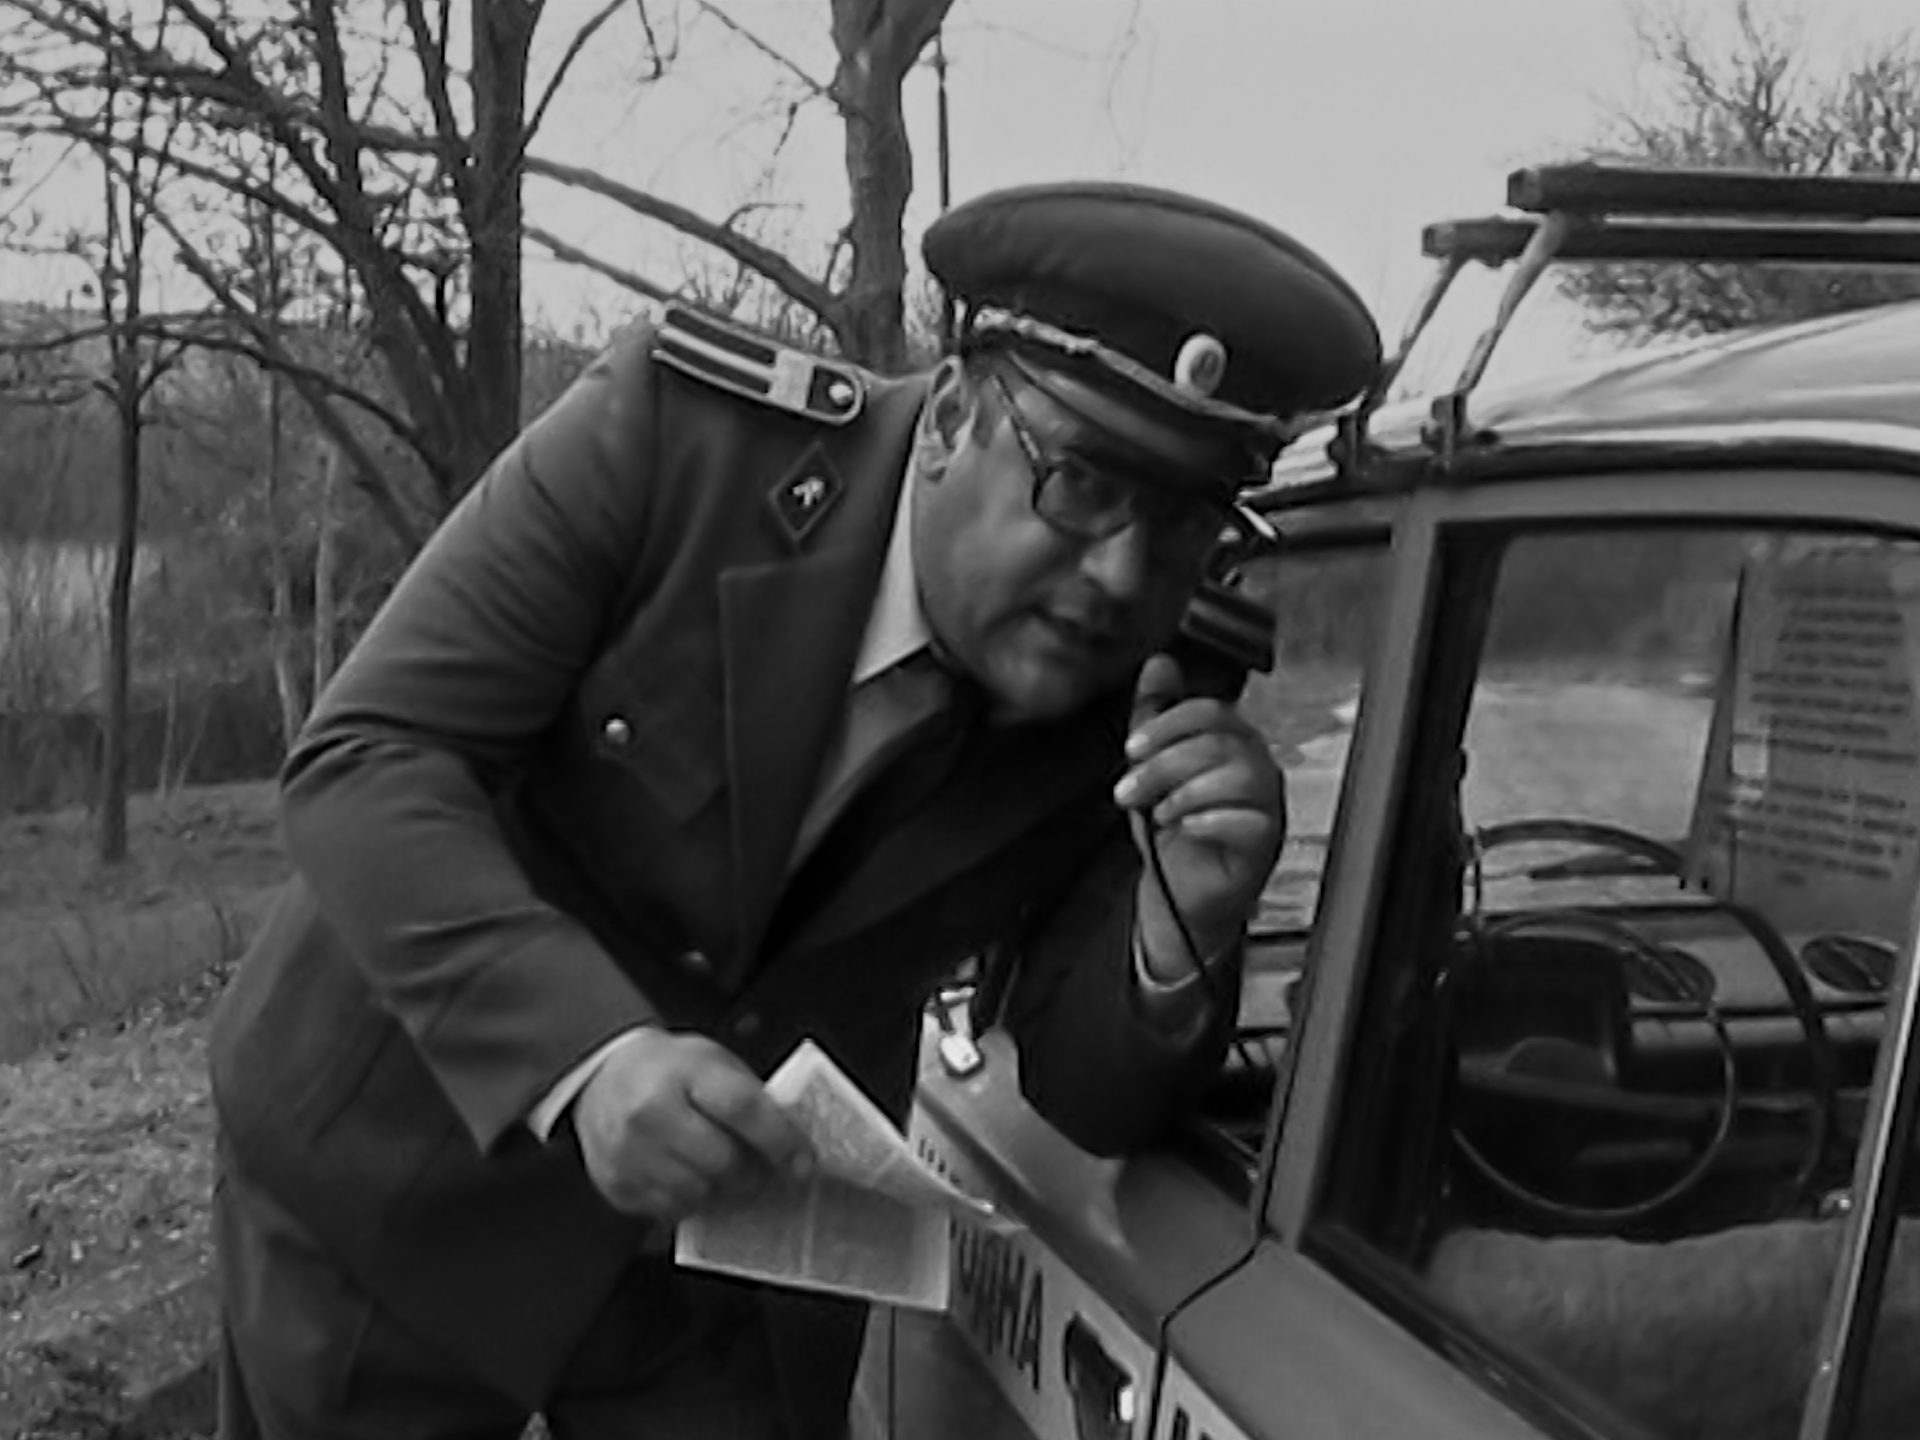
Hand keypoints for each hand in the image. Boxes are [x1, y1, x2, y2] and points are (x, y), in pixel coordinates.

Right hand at [572, 1028, 813, 1222]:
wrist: (602, 1077)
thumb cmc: (670, 1070)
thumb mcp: (711, 1062)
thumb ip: (748, 1098)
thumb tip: (790, 1147)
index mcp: (683, 1071)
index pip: (742, 1108)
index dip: (780, 1140)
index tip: (804, 1163)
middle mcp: (650, 1111)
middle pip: (723, 1161)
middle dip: (754, 1174)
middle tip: (765, 1173)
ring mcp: (628, 1151)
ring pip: (699, 1194)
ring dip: (723, 1192)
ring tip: (726, 1174)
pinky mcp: (616, 1183)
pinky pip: (670, 1211)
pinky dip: (691, 1202)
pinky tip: (692, 1179)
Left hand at [1113, 654, 1285, 975]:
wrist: (1179, 896)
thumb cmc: (1173, 831)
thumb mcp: (1153, 767)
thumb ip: (1156, 716)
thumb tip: (1159, 663)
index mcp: (1234, 743)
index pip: (1213, 712)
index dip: (1168, 724)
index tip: (1131, 748)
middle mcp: (1258, 768)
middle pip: (1220, 742)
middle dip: (1164, 764)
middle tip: (1129, 790)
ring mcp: (1268, 805)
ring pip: (1238, 776)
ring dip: (1184, 792)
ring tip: (1158, 814)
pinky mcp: (1267, 844)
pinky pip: (1249, 820)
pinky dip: (1207, 821)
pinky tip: (1183, 830)